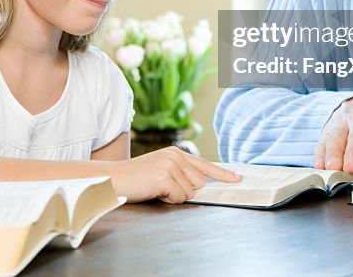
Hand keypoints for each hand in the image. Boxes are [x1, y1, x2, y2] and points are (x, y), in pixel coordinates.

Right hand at [104, 147, 240, 203]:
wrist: (114, 179)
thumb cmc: (137, 179)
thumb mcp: (161, 170)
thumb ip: (181, 174)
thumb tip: (200, 187)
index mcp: (176, 152)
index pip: (205, 165)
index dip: (223, 174)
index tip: (238, 178)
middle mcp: (176, 155)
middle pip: (199, 184)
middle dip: (184, 191)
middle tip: (162, 187)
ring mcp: (171, 165)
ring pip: (189, 193)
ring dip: (174, 196)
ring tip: (156, 188)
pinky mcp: (165, 176)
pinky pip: (179, 197)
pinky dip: (168, 200)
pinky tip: (154, 191)